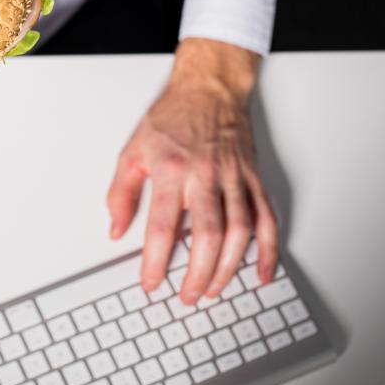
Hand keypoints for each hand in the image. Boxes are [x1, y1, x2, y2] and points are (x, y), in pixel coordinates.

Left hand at [106, 37, 277, 303]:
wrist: (209, 88)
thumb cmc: (172, 119)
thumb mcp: (132, 151)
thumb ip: (120, 193)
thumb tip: (116, 229)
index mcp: (172, 170)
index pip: (163, 226)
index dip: (157, 261)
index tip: (151, 283)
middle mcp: (206, 175)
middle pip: (207, 234)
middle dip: (198, 273)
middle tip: (188, 296)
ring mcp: (235, 178)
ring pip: (240, 230)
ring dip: (229, 267)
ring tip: (214, 289)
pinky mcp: (254, 179)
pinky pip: (266, 218)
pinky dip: (268, 249)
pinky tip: (261, 272)